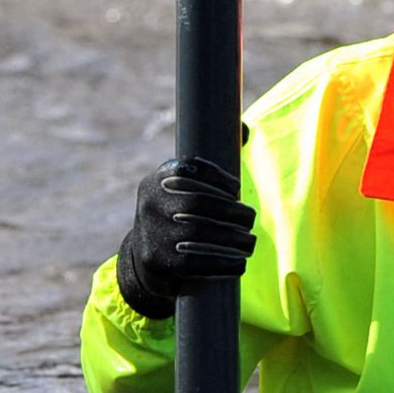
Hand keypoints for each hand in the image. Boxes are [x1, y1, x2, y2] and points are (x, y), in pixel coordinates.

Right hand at [114, 158, 254, 319]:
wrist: (143, 260)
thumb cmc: (175, 217)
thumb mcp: (180, 190)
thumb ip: (210, 166)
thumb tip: (244, 129)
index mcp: (155, 181)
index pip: (188, 168)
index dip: (216, 176)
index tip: (235, 188)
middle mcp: (150, 204)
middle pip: (198, 202)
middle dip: (231, 210)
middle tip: (250, 218)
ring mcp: (152, 233)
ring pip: (199, 232)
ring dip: (232, 237)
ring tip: (249, 242)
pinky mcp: (158, 261)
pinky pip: (196, 261)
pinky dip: (223, 263)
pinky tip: (240, 263)